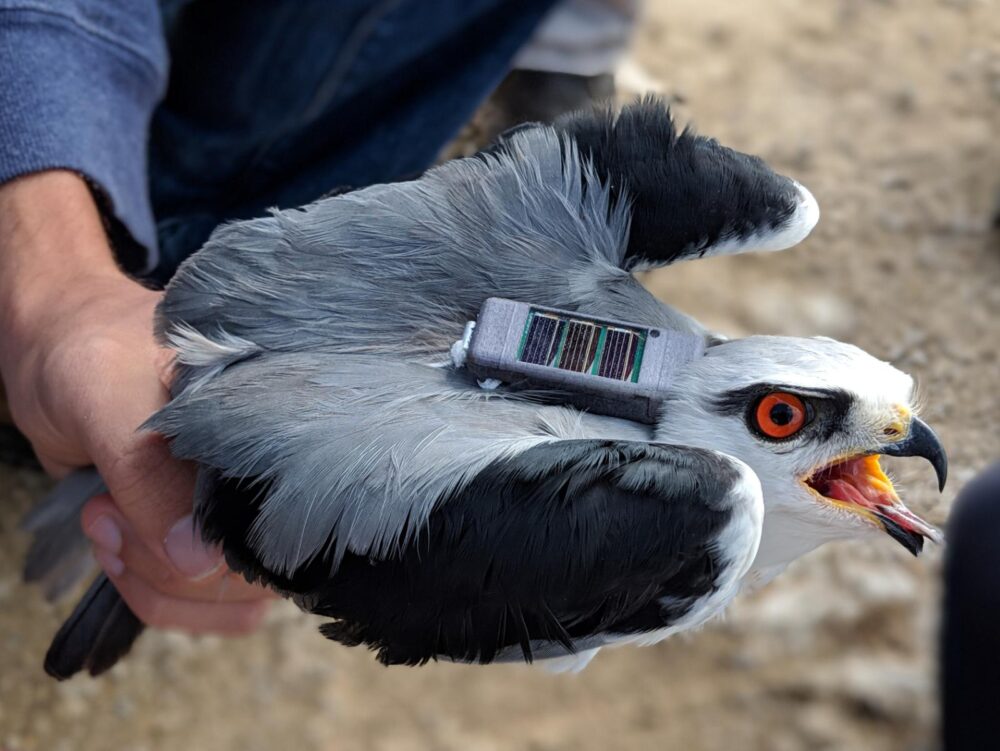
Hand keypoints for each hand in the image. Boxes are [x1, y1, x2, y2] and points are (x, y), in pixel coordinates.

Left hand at [0, 171, 272, 633]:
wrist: (58, 345)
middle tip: (107, 511)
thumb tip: (200, 562)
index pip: (287, 523)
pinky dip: (157, 595)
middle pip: (257, 576)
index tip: (131, 512)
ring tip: (107, 523)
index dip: (212, 545)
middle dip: (166, 566)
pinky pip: (209, 602)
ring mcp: (243, 508)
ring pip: (233, 599)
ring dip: (157, 586)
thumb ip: (152, 473)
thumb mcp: (110, 397)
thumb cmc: (91, 351)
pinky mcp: (210, 533)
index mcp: (280, 428)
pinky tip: (119, 545)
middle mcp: (275, 474)